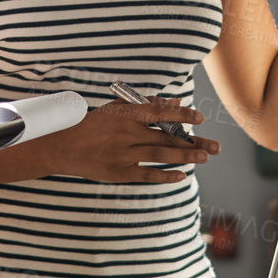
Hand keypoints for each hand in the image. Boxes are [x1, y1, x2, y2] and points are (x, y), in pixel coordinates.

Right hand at [41, 101, 219, 183]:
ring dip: (185, 156)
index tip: (199, 118)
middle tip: (216, 147)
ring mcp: (124, 154)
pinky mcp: (119, 172)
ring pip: (161, 154)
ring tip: (204, 157)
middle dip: (194, 142)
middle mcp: (127, 133)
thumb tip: (175, 102)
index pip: (160, 113)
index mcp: (126, 115)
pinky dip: (164, 175)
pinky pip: (146, 174)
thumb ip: (146, 104)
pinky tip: (180, 176)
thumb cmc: (92, 123)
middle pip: (167, 137)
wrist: (62, 145)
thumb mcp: (116, 108)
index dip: (181, 116)